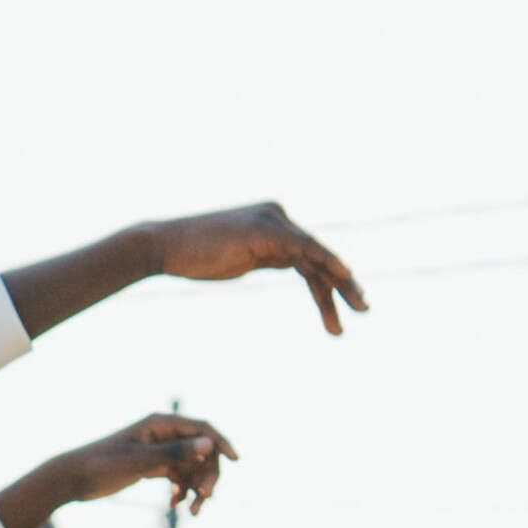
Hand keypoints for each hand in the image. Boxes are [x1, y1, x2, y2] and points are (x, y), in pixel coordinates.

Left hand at [0, 412, 235, 527]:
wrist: (72, 479)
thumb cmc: (101, 465)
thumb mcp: (138, 462)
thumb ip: (174, 453)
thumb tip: (209, 444)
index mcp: (160, 424)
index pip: (202, 428)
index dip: (221, 443)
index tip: (236, 461)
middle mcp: (162, 434)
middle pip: (201, 450)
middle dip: (207, 474)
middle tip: (204, 499)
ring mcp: (158, 450)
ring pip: (190, 467)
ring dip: (195, 487)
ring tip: (191, 511)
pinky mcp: (152, 466)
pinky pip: (177, 477)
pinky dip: (180, 490)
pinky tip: (174, 506)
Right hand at [149, 203, 368, 336]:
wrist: (162, 247)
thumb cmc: (191, 258)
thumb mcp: (238, 258)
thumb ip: (267, 256)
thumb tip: (288, 263)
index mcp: (272, 222)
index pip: (307, 256)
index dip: (328, 281)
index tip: (345, 305)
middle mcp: (279, 216)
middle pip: (318, 256)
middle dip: (343, 284)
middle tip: (365, 309)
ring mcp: (275, 221)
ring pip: (317, 257)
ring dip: (339, 286)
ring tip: (359, 311)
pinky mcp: (268, 231)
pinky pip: (307, 250)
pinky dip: (328, 266)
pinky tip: (344, 283)